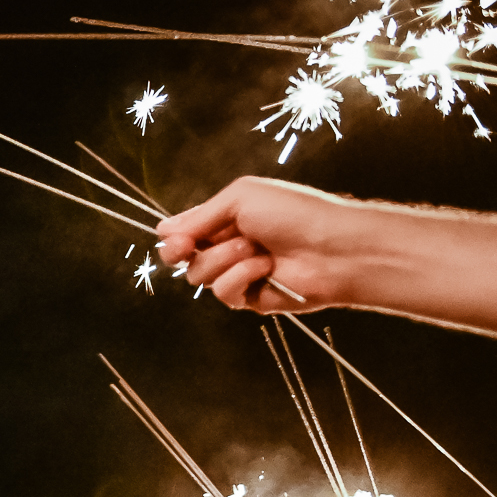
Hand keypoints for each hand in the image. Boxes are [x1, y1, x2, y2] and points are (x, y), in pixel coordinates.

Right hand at [153, 176, 347, 311]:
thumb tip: (162, 230)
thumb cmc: (294, 213)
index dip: (173, 239)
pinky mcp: (250, 299)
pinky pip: (224, 294)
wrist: (334, 247)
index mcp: (225, 220)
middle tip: (195, 246)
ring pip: (200, 277)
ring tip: (256, 249)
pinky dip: (241, 278)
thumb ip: (199, 216)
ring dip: (224, 260)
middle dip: (190, 251)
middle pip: (182, 259)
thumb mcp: (240, 197)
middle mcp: (228, 247)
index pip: (181, 234)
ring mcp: (239, 273)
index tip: (177, 240)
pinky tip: (266, 268)